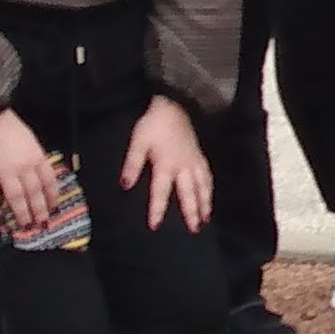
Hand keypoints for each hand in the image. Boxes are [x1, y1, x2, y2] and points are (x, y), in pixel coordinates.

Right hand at [0, 109, 60, 236]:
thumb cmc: (10, 126)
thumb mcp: (30, 141)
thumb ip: (34, 158)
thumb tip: (39, 176)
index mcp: (36, 157)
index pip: (49, 181)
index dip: (52, 196)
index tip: (54, 208)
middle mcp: (23, 167)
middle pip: (34, 193)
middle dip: (39, 210)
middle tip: (41, 224)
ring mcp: (3, 172)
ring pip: (15, 197)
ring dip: (20, 213)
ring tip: (23, 226)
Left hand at [123, 97, 212, 231]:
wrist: (175, 104)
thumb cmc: (153, 124)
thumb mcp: (138, 142)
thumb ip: (132, 164)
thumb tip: (125, 185)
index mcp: (166, 165)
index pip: (161, 192)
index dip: (157, 209)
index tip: (155, 226)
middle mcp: (183, 166)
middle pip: (188, 193)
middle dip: (191, 212)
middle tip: (194, 229)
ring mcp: (194, 161)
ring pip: (203, 186)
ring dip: (205, 203)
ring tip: (206, 218)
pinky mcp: (200, 155)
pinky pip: (208, 175)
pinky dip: (210, 187)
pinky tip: (210, 194)